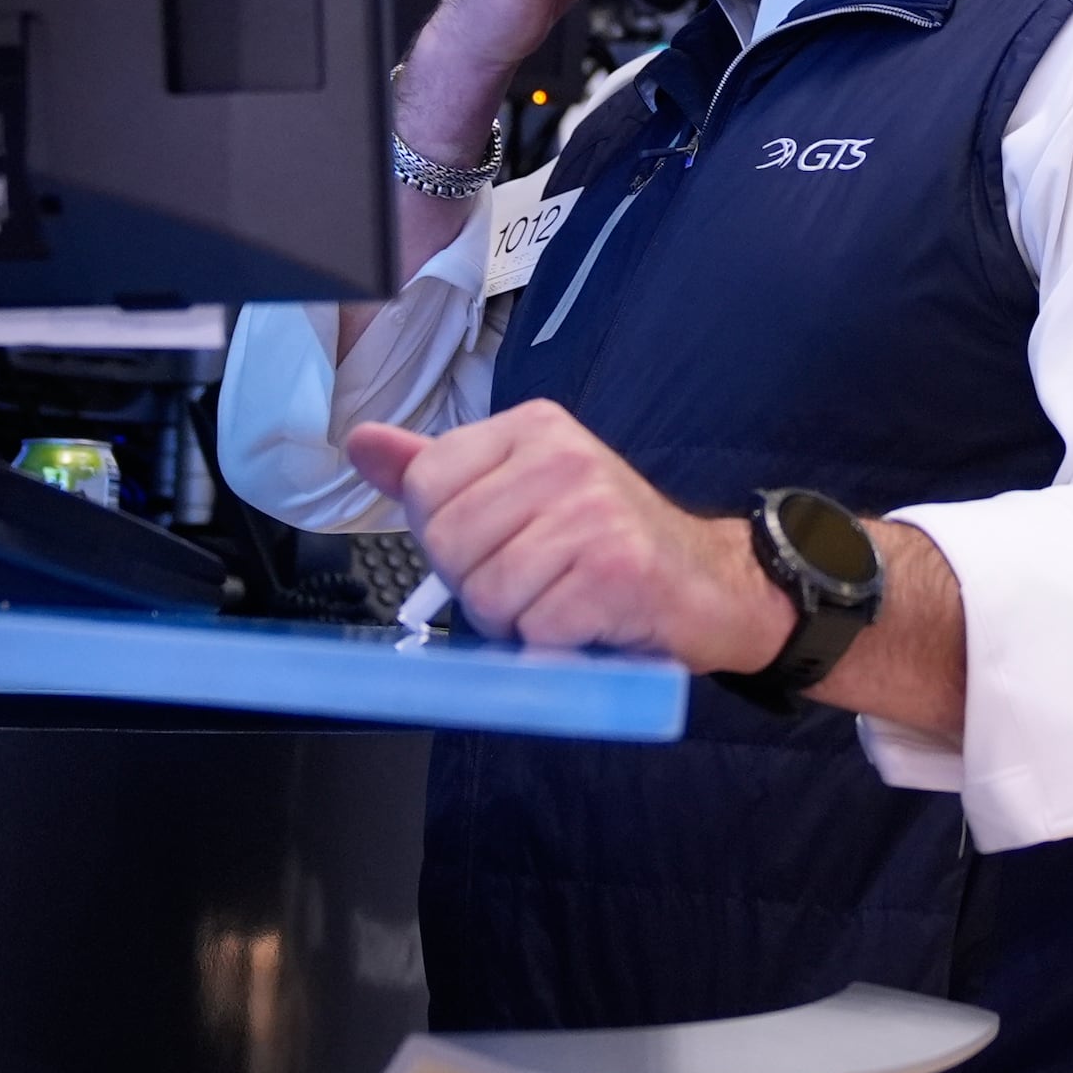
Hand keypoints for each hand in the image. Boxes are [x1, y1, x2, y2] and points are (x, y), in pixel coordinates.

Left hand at [342, 401, 786, 666]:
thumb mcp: (521, 491)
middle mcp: (565, 455)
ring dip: (519, 621)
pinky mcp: (618, 569)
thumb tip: (362, 443)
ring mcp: (595, 509)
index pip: (427, 486)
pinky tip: (588, 622)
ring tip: (563, 601)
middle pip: (450, 543)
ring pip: (488, 593)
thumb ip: (439, 472)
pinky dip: (554, 644)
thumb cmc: (607, 545)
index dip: (448, 538)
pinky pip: (536, 627)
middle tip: (535, 582)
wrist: (710, 585)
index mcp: (534, 427)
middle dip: (480, 585)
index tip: (500, 543)